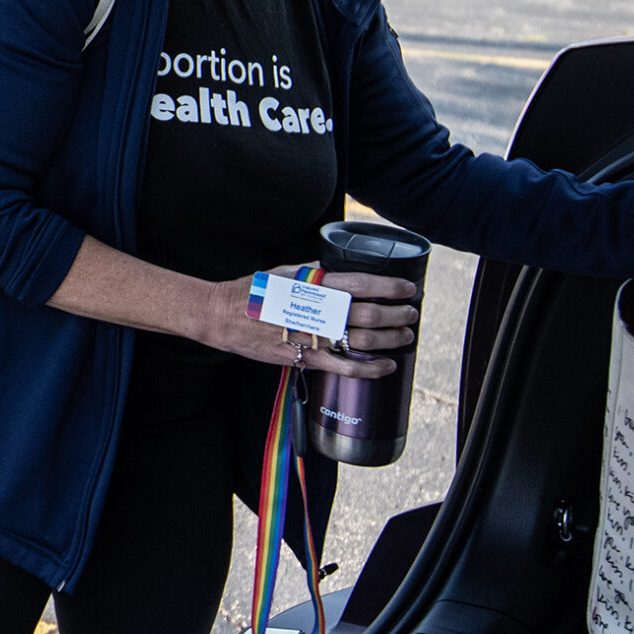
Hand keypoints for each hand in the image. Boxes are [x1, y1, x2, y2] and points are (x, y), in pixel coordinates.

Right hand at [195, 269, 418, 379]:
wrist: (222, 316)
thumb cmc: (254, 292)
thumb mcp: (286, 271)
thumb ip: (316, 270)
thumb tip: (342, 265)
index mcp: (311, 285)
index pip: (360, 284)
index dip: (388, 287)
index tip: (408, 289)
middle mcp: (312, 310)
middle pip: (365, 314)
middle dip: (395, 314)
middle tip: (412, 314)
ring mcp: (307, 336)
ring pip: (358, 340)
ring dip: (388, 339)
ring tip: (405, 335)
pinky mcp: (301, 358)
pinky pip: (341, 367)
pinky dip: (368, 368)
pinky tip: (386, 366)